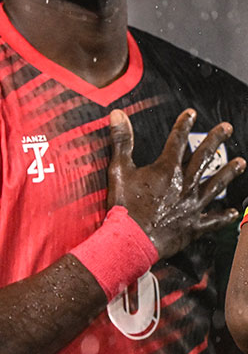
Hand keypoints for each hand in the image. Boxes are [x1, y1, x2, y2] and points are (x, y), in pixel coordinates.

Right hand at [107, 108, 244, 259]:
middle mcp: (185, 184)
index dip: (184, 125)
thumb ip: (121, 141)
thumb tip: (118, 115)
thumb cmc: (123, 206)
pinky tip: (233, 212)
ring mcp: (192, 205)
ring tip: (241, 163)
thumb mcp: (118, 170)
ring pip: (215, 185)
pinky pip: (213, 220)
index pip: (178, 141)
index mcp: (167, 170)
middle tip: (227, 128)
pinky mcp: (193, 225)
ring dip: (229, 173)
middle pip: (204, 158)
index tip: (192, 114)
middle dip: (216, 140)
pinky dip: (223, 217)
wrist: (131, 239)